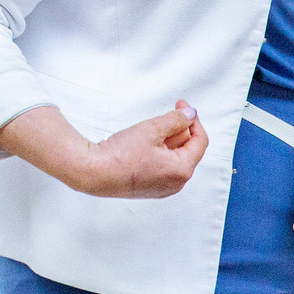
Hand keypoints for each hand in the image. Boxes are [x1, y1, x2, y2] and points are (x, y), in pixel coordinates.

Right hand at [74, 102, 207, 197]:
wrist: (93, 173)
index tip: (182, 106)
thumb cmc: (120, 155)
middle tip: (160, 118)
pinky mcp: (150, 188)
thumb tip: (191, 114)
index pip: (200, 141)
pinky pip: (162, 166)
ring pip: (173, 157)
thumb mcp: (152, 129)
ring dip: (166, 140)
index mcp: (182, 170)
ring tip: (146, 133)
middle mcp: (176, 184)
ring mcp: (163, 188)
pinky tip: (142, 145)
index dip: (193, 119)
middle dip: (176, 130)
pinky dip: (157, 152)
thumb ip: (176, 119)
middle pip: (186, 149)